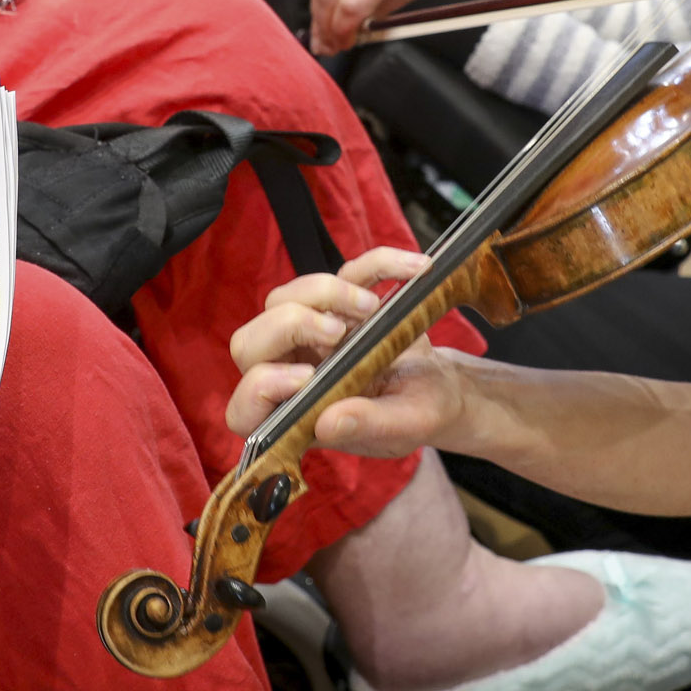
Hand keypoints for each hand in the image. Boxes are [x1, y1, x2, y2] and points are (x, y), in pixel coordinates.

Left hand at [225, 248, 461, 457]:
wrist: (443, 387)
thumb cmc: (418, 413)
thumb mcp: (405, 424)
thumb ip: (368, 425)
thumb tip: (328, 423)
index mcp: (298, 413)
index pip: (246, 408)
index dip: (262, 388)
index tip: (309, 377)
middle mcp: (293, 371)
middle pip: (250, 342)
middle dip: (288, 326)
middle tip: (338, 332)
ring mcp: (311, 333)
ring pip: (281, 300)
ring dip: (325, 293)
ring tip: (372, 308)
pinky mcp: (340, 301)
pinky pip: (344, 271)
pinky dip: (378, 264)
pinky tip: (414, 269)